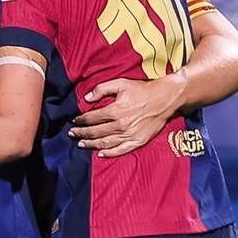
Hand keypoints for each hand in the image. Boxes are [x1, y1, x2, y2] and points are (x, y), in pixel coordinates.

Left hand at [71, 75, 186, 156]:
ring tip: (81, 144)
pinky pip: (120, 150)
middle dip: (82, 133)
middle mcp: (120, 125)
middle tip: (72, 134)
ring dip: (91, 144)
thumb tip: (86, 98)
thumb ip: (102, 89)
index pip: (91, 118)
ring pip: (105, 143)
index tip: (74, 121)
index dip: (80, 120)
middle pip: (95, 132)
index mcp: (115, 110)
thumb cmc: (143, 90)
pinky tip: (100, 154)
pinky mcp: (137, 141)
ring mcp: (129, 135)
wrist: (165, 99)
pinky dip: (109, 153)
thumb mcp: (121, 83)